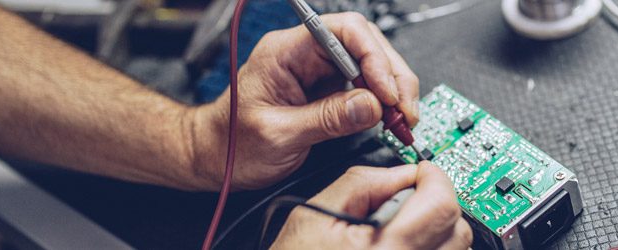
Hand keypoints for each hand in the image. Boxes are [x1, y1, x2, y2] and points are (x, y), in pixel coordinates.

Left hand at [185, 12, 419, 190]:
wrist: (213, 157)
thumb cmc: (231, 143)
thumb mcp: (279, 135)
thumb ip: (326, 119)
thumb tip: (371, 106)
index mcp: (286, 51)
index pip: (343, 31)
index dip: (373, 57)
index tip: (387, 92)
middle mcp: (304, 55)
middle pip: (365, 44)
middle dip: (392, 75)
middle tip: (404, 110)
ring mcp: (318, 71)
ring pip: (371, 64)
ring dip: (393, 90)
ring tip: (403, 119)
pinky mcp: (327, 90)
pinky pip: (364, 86)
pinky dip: (383, 103)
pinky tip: (390, 119)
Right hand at [271, 162, 472, 248]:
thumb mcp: (315, 214)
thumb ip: (364, 183)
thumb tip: (404, 172)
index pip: (442, 205)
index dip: (435, 178)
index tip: (422, 172)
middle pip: (458, 231)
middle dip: (440, 204)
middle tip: (411, 199)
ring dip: (438, 232)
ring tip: (402, 229)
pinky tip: (403, 247)